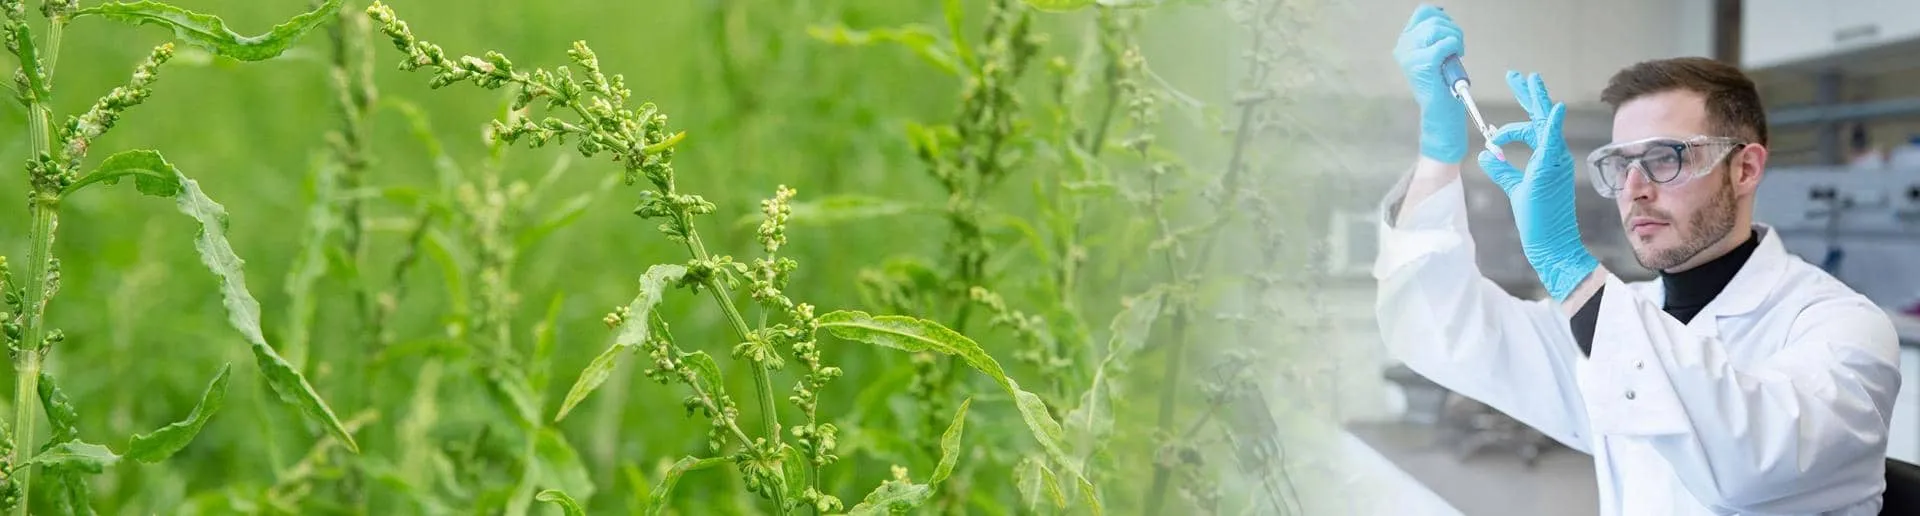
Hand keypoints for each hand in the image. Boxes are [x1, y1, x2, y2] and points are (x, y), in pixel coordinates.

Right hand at [1394, 4, 1468, 163]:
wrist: (1439, 112)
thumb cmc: (1441, 84)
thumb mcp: (1434, 53)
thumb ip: (1433, 34)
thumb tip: (1441, 13)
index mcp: (1405, 43)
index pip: (1423, 12)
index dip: (1441, 17)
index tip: (1449, 32)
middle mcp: (1403, 47)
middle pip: (1433, 19)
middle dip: (1452, 30)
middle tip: (1456, 48)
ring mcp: (1410, 55)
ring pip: (1438, 28)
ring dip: (1455, 39)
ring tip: (1455, 55)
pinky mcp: (1423, 63)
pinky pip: (1446, 42)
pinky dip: (1455, 48)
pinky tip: (1454, 59)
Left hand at [1479, 71, 1597, 302]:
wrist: (1551, 241)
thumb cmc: (1537, 218)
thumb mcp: (1515, 187)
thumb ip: (1501, 169)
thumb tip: (1485, 153)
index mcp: (1547, 158)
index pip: (1531, 130)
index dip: (1509, 128)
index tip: (1492, 135)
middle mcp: (1555, 155)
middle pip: (1541, 117)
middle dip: (1529, 95)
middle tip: (1517, 76)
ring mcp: (1556, 160)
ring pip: (1545, 123)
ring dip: (1536, 99)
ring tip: (1528, 78)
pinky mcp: (1551, 170)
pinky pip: (1552, 142)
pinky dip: (1552, 125)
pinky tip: (1553, 108)